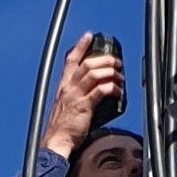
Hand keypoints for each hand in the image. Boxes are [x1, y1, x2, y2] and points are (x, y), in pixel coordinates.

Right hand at [43, 35, 121, 158]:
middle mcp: (68, 87)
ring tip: (120, 76)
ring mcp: (76, 95)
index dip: (80, 46)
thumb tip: (94, 91)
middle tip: (117, 62)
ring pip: (94, 73)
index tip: (89, 36)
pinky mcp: (84, 106)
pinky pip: (101, 90)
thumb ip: (77, 95)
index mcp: (63, 86)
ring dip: (110, 72)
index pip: (71, 60)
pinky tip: (118, 91)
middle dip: (105, 59)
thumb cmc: (62, 127)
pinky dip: (112, 88)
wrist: (56, 141)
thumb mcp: (66, 105)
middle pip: (87, 63)